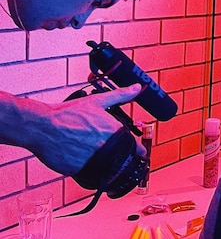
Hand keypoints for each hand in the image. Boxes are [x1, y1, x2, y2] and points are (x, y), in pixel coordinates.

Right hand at [27, 84, 144, 174]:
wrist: (42, 126)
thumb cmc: (67, 114)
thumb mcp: (97, 101)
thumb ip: (120, 95)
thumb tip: (137, 87)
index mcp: (114, 132)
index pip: (136, 148)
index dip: (138, 150)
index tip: (137, 151)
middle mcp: (106, 147)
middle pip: (122, 159)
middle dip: (119, 157)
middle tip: (107, 150)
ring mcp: (93, 161)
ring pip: (106, 168)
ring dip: (103, 163)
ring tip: (89, 152)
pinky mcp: (78, 171)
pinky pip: (89, 174)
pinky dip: (87, 168)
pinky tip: (79, 157)